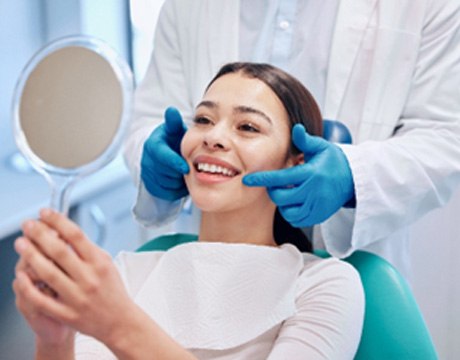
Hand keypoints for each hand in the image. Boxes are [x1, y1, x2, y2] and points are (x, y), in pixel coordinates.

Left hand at [13, 209, 140, 345]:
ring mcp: (77, 297)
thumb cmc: (112, 290)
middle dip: (40, 234)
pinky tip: (21, 275)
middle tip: (28, 225)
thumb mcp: (107, 264)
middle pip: (59, 251)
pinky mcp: (67, 314)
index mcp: (99, 263)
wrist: (119, 321)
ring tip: (21, 243)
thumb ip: (88, 249)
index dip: (58, 221)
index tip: (45, 213)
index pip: (76, 235)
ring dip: (31, 256)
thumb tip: (65, 231)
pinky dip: (29, 286)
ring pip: (48, 273)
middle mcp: (89, 279)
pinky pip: (42, 299)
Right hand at [141, 107, 189, 200]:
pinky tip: (181, 181)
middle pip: (165, 173)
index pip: (161, 156)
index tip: (186, 168)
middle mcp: (147, 160)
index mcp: (153, 146)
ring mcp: (147, 174)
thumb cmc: (173, 140)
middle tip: (190, 168)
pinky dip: (176, 190)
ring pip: (166, 184)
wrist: (166, 153)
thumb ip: (174, 122)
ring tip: (185, 173)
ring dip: (179, 181)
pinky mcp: (150, 186)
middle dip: (179, 172)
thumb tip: (171, 110)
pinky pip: (165, 193)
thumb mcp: (174, 130)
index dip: (174, 163)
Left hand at [243, 124, 354, 226]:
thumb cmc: (334, 161)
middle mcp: (313, 192)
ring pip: (287, 212)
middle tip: (277, 185)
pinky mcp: (319, 216)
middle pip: (281, 198)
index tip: (248, 180)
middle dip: (273, 191)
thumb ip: (305, 140)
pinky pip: (297, 220)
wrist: (354, 179)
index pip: (280, 178)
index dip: (262, 179)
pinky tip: (295, 202)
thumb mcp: (321, 147)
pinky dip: (292, 213)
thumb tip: (296, 128)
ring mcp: (317, 206)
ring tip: (288, 193)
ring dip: (283, 203)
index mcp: (311, 173)